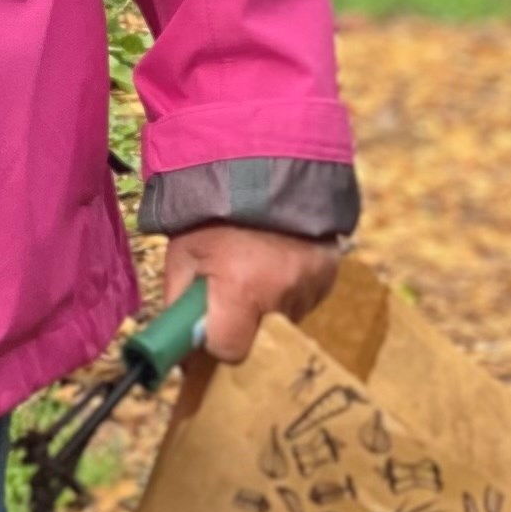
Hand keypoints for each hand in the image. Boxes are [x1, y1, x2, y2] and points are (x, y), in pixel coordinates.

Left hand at [162, 223, 342, 363]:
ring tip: (254, 266)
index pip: (230, 352)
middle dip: (241, 324)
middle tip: (228, 294)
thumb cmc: (214, 209)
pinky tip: (276, 259)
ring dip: (267, 305)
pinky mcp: (330, 273)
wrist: (264, 159)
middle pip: (259, 338)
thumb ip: (179, 302)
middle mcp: (283, 294)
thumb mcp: (183, 253)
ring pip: (285, 320)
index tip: (206, 331)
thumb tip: (179, 344)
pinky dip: (289, 289)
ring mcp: (312, 284)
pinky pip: (306, 299)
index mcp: (241, 290)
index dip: (214, 345)